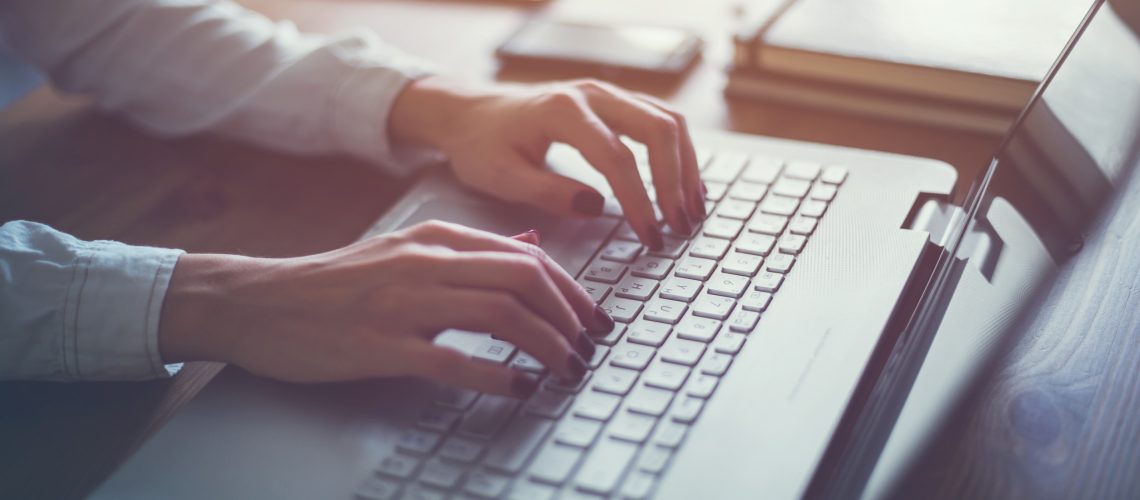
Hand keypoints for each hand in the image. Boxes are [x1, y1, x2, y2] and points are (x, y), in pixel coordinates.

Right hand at [158, 221, 613, 396]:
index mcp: (436, 239)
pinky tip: (520, 387)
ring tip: (566, 370)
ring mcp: (403, 303)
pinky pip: (454, 359)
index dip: (572, 291)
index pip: (527, 257)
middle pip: (524, 280)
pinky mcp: (381, 345)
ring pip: (500, 314)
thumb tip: (528, 249)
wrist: (260, 301)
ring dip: (546, 345)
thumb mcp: (405, 251)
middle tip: (589, 348)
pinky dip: (497, 374)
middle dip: (570, 317)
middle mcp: (426, 263)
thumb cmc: (336, 283)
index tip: (593, 320)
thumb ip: (468, 251)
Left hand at [389, 77, 705, 249]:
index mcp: (561, 111)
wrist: (471, 113)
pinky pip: (661, 120)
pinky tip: (684, 187)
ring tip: (692, 211)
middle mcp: (592, 94)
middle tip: (680, 226)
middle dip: (675, 181)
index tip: (650, 235)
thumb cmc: (482, 145)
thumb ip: (546, 192)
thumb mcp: (500, 177)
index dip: (639, 199)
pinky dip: (679, 154)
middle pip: (657, 129)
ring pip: (667, 121)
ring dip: (686, 166)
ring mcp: (607, 94)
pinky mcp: (615, 102)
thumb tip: (596, 207)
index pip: (616, 156)